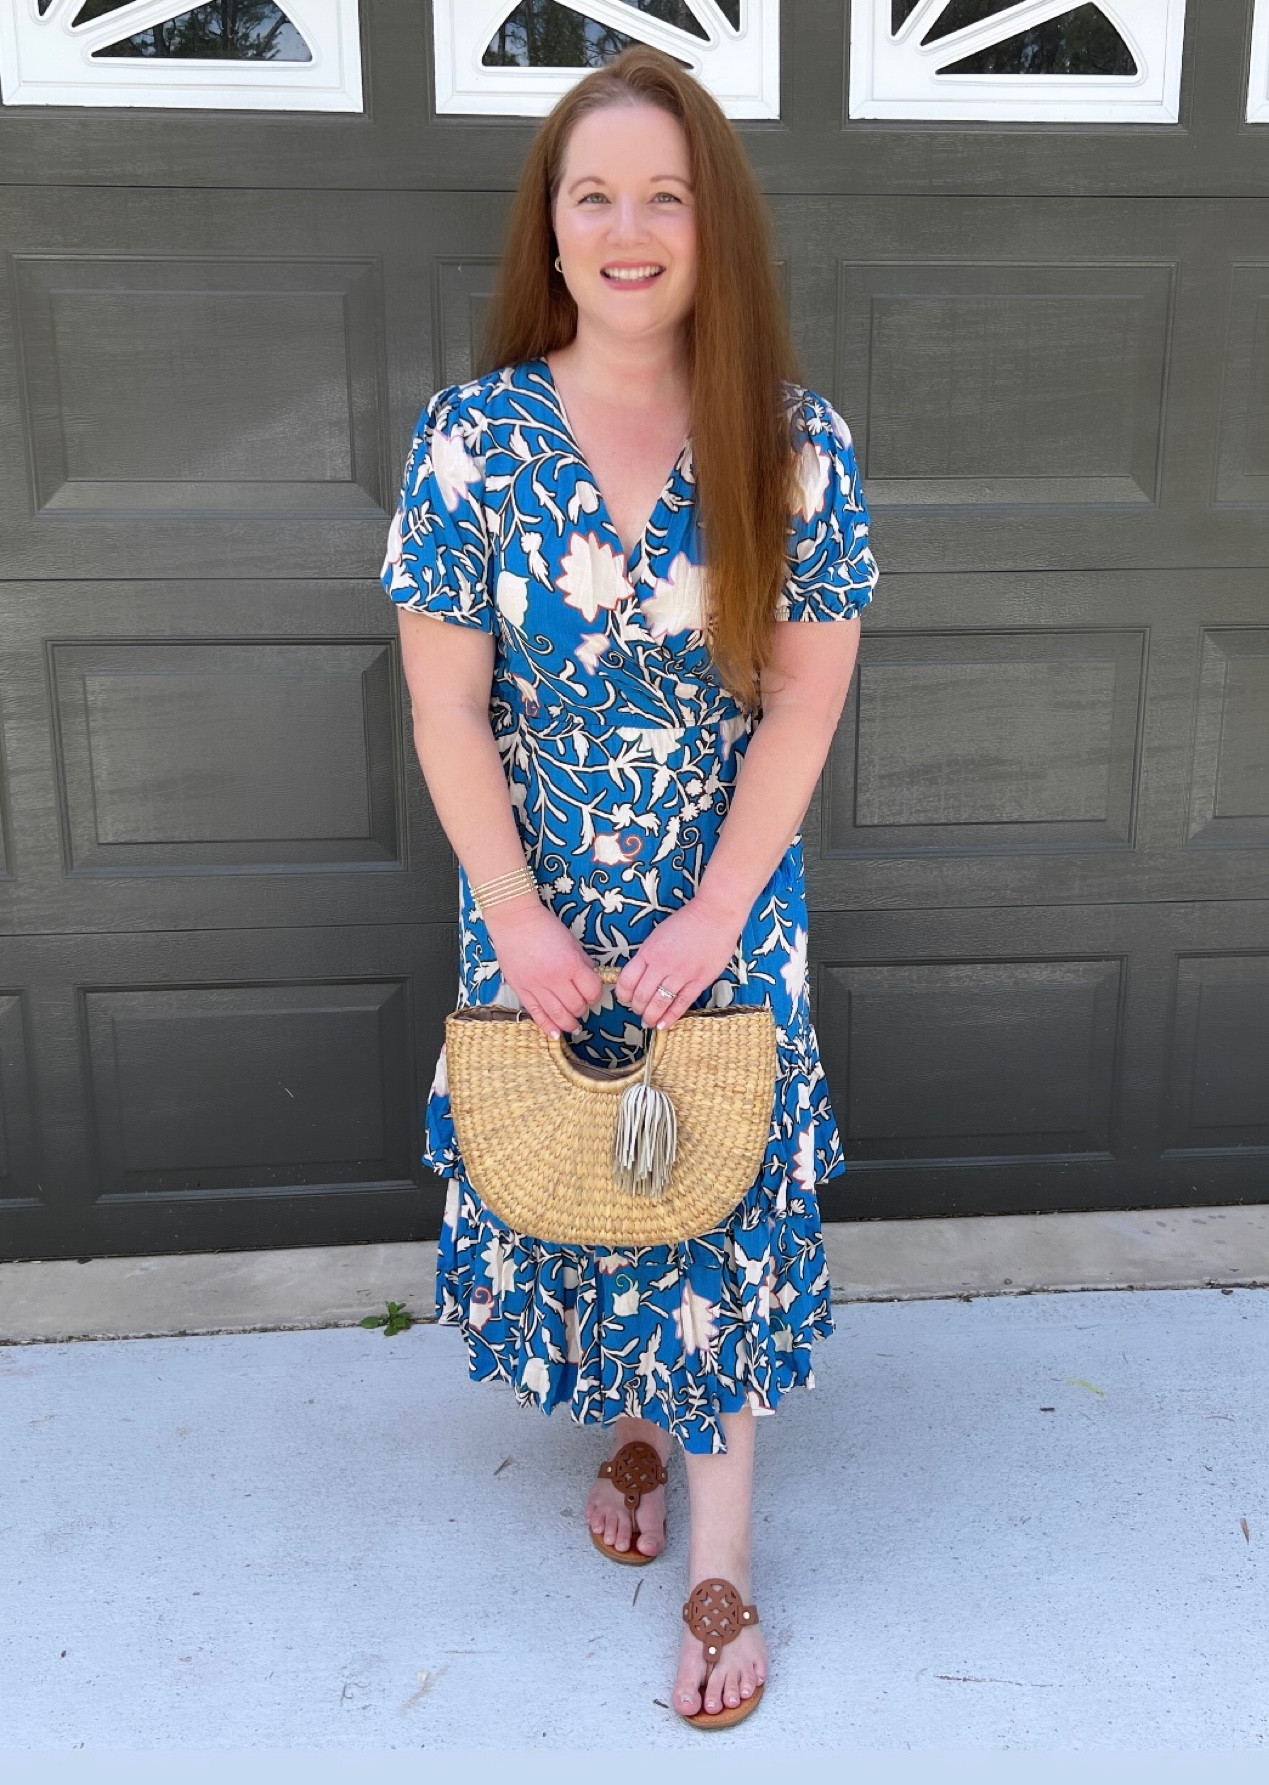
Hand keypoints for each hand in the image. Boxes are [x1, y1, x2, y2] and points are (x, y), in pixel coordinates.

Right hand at [482, 898, 603, 1037]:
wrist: (514, 921)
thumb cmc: (544, 927)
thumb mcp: (572, 942)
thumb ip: (583, 963)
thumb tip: (591, 981)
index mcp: (570, 964)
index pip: (592, 991)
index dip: (596, 995)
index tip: (593, 993)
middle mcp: (554, 979)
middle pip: (577, 1006)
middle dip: (583, 1009)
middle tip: (582, 1005)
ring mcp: (537, 987)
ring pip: (559, 1016)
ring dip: (570, 1023)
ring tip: (574, 1025)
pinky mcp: (522, 991)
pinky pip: (537, 1015)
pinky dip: (548, 1027)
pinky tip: (556, 1034)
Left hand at [615, 897, 744, 1029]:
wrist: (716, 915)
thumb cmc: (687, 922)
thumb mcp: (658, 935)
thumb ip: (648, 956)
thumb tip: (639, 977)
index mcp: (649, 952)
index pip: (627, 980)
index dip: (622, 995)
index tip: (625, 999)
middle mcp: (662, 964)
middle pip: (641, 995)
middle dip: (637, 1008)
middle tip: (638, 1011)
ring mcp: (681, 974)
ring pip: (659, 1003)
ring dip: (651, 1016)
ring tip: (648, 1021)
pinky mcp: (699, 981)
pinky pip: (681, 1004)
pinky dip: (670, 1017)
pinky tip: (664, 1025)